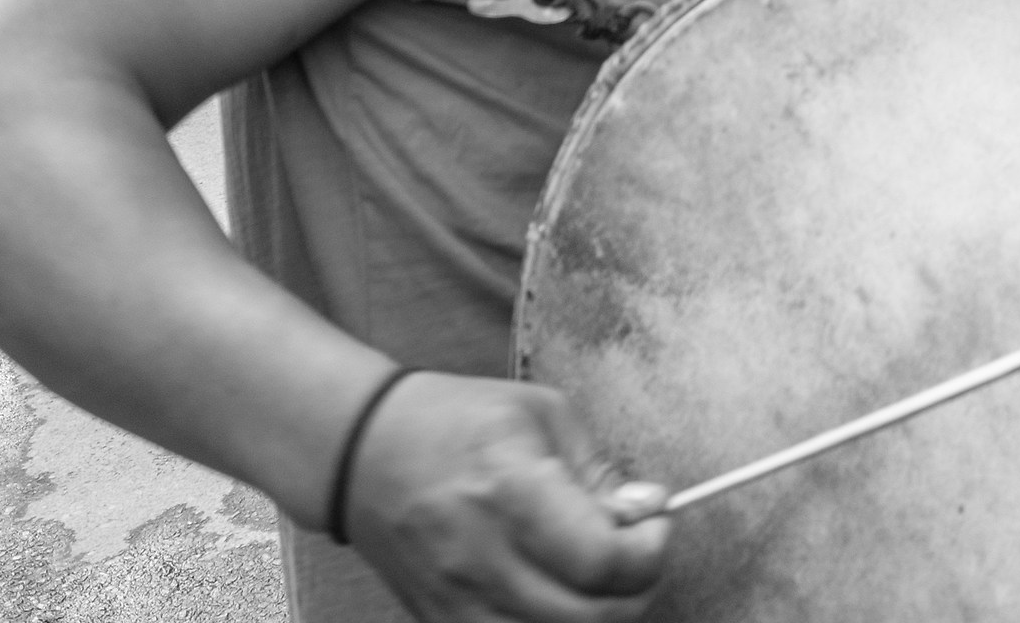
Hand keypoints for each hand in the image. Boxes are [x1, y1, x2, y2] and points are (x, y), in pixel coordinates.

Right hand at [345, 372, 670, 621]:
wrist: (364, 451)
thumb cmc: (457, 420)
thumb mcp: (542, 415)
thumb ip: (600, 472)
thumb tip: (650, 511)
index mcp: (510, 489)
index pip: (601, 560)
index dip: (650, 552)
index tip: (655, 527)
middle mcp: (480, 555)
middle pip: (590, 616)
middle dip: (636, 589)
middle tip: (637, 554)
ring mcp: (455, 600)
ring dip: (598, 616)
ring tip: (599, 575)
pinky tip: (559, 594)